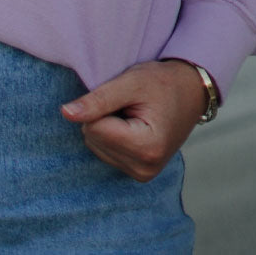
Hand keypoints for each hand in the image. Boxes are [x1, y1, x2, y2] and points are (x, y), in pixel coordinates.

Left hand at [61, 59, 208, 181]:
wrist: (190, 92)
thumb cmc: (162, 83)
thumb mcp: (130, 83)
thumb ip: (97, 100)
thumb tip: (65, 113)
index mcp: (146, 148)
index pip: (93, 128)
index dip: (101, 106)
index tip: (126, 98)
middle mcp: (144, 169)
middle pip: (93, 138)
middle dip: (104, 116)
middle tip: (131, 104)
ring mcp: (142, 174)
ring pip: (95, 144)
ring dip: (107, 125)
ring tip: (133, 113)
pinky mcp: (138, 173)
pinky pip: (104, 151)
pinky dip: (112, 134)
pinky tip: (132, 124)